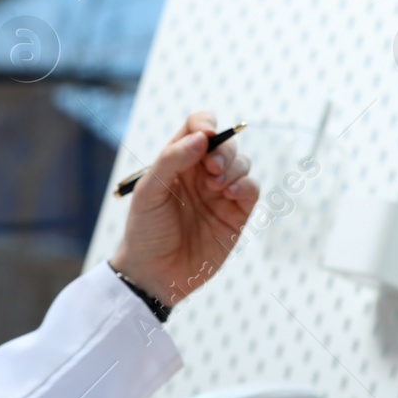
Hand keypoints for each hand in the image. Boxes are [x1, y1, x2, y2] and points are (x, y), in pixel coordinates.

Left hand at [109, 112, 257, 307]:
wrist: (154, 274)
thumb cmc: (146, 230)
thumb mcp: (149, 191)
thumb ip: (171, 159)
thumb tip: (202, 137)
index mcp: (178, 162)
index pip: (197, 127)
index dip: (205, 124)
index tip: (206, 135)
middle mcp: (201, 174)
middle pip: (225, 143)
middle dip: (224, 150)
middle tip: (212, 168)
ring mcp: (220, 193)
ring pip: (242, 163)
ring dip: (234, 167)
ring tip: (216, 186)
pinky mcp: (236, 214)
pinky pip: (251, 189)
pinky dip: (245, 185)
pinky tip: (229, 194)